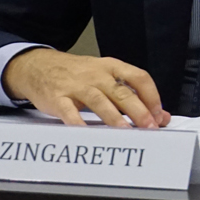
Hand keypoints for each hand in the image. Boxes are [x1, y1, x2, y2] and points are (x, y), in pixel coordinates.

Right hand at [2, 48, 168, 128]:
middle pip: (121, 92)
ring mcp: (76, 86)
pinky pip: (69, 111)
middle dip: (138, 110)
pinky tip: (87, 133)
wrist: (38, 66)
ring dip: (114, 117)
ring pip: (99, 100)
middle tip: (149, 127)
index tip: (159, 114)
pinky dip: (78, 123)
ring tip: (126, 131)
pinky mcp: (58, 98)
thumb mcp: (106, 77)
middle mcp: (96, 75)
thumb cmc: (77, 74)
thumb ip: (132, 95)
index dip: (152, 96)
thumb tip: (160, 116)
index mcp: (111, 67)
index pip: (138, 78)